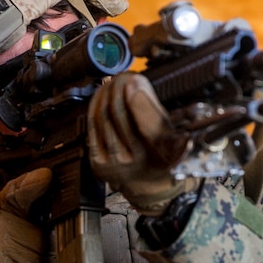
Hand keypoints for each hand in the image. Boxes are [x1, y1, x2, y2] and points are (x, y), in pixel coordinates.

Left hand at [88, 72, 195, 215]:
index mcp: (164, 155)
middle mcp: (139, 162)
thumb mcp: (169, 132)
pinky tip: (100, 96)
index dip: (138, 97)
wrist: (146, 186)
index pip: (147, 121)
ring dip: (106, 95)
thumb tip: (136, 81)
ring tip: (111, 83)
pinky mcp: (99, 164)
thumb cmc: (160, 154)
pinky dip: (95, 108)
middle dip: (119, 90)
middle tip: (121, 76)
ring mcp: (116, 164)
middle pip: (121, 115)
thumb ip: (152, 109)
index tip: (135, 79)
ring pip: (104, 119)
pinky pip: (93, 128)